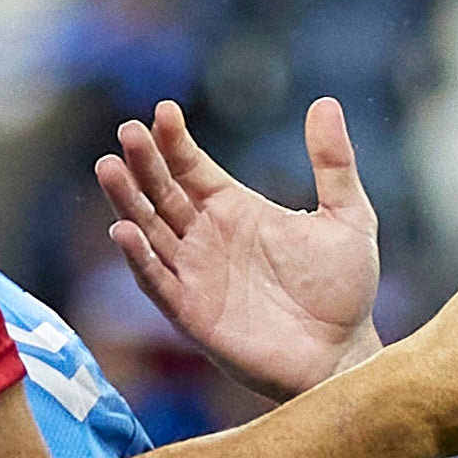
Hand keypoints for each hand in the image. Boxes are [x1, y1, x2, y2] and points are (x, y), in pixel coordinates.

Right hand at [99, 97, 382, 398]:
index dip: (175, 142)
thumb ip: (333, 163)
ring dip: (128, 201)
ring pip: (149, 231)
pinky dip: (138, 258)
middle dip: (143, 164)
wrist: (342, 355)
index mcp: (236, 211)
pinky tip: (123, 230)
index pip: (192, 168)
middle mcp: (207, 239)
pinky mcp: (191, 313)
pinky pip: (156, 281)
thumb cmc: (344, 291)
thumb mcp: (348, 217)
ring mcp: (195, 275)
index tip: (164, 112)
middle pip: (162, 193)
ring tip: (109, 167)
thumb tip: (325, 102)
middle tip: (128, 132)